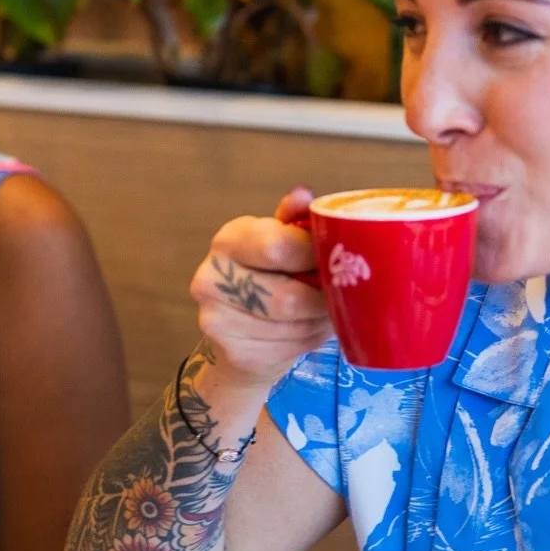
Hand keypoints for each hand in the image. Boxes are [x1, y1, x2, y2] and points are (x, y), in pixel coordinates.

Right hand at [189, 187, 330, 386]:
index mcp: (227, 241)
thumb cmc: (267, 276)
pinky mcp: (235, 354)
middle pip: (287, 297)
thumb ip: (294, 219)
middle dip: (322, 297)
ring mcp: (217, 321)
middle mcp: (211, 279)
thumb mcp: (278, 240)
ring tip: (324, 311)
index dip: (315, 255)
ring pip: (294, 326)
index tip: (335, 259)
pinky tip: (309, 329)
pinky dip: (310, 340)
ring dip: (319, 320)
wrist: (238, 334)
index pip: (277, 247)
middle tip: (339, 293)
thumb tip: (303, 196)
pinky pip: (290, 348)